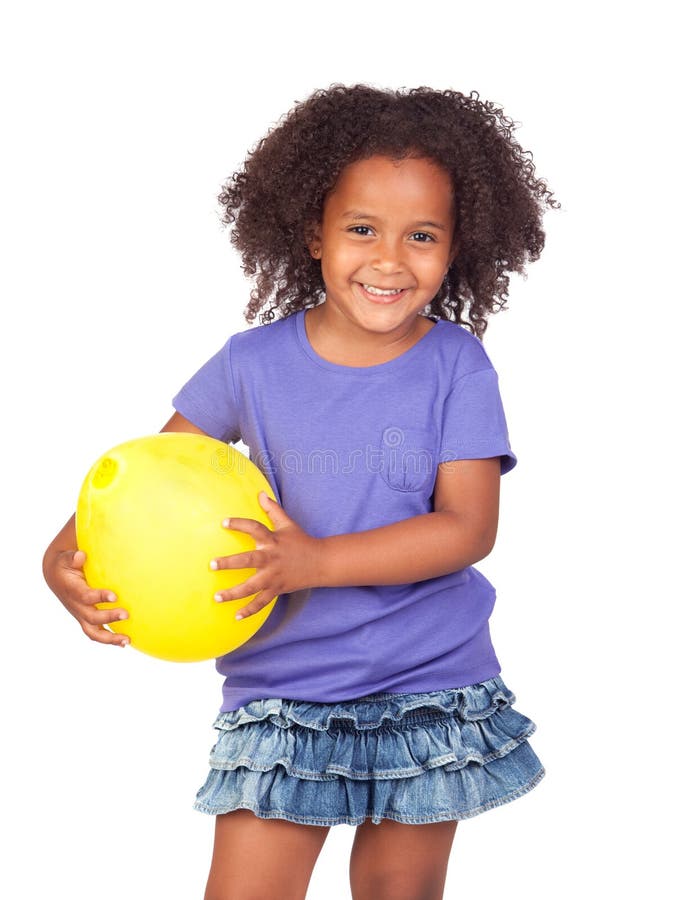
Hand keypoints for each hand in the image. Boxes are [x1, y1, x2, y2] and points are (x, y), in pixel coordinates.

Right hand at [46, 549, 129, 646]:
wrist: (57, 578)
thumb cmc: (65, 565)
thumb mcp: (65, 559)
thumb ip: (72, 557)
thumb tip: (80, 556)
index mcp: (72, 591)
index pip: (85, 596)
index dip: (99, 597)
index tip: (114, 596)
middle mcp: (76, 607)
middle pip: (92, 617)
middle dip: (109, 617)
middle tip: (126, 614)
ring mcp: (81, 615)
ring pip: (93, 632)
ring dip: (110, 638)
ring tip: (127, 640)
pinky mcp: (86, 620)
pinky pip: (97, 633)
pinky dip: (110, 640)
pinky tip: (125, 642)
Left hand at [211, 492, 321, 619]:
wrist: (321, 562)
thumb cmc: (301, 541)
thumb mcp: (288, 524)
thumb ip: (272, 510)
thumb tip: (261, 493)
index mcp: (272, 540)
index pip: (254, 528)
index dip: (239, 524)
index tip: (223, 523)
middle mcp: (271, 558)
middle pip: (249, 560)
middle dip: (230, 563)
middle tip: (212, 564)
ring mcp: (274, 576)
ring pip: (252, 587)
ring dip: (234, 593)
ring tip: (217, 597)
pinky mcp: (277, 589)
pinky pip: (262, 602)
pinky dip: (250, 610)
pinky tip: (236, 616)